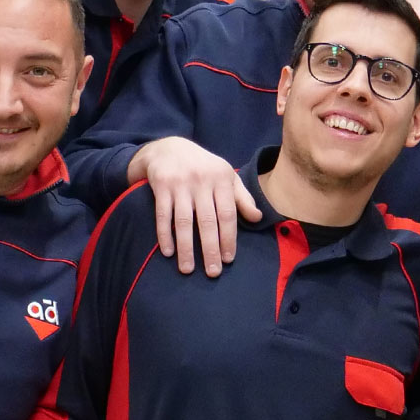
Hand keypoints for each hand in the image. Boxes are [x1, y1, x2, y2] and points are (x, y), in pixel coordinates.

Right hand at [127, 137, 259, 276]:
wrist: (169, 148)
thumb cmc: (203, 167)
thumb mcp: (226, 176)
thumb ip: (242, 197)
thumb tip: (257, 218)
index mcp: (222, 179)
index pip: (227, 213)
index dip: (228, 238)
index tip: (228, 259)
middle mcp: (202, 181)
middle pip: (207, 221)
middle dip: (210, 249)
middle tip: (212, 272)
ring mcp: (180, 184)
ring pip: (183, 221)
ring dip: (186, 247)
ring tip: (187, 269)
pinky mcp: (161, 186)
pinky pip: (163, 215)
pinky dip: (164, 235)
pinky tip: (168, 252)